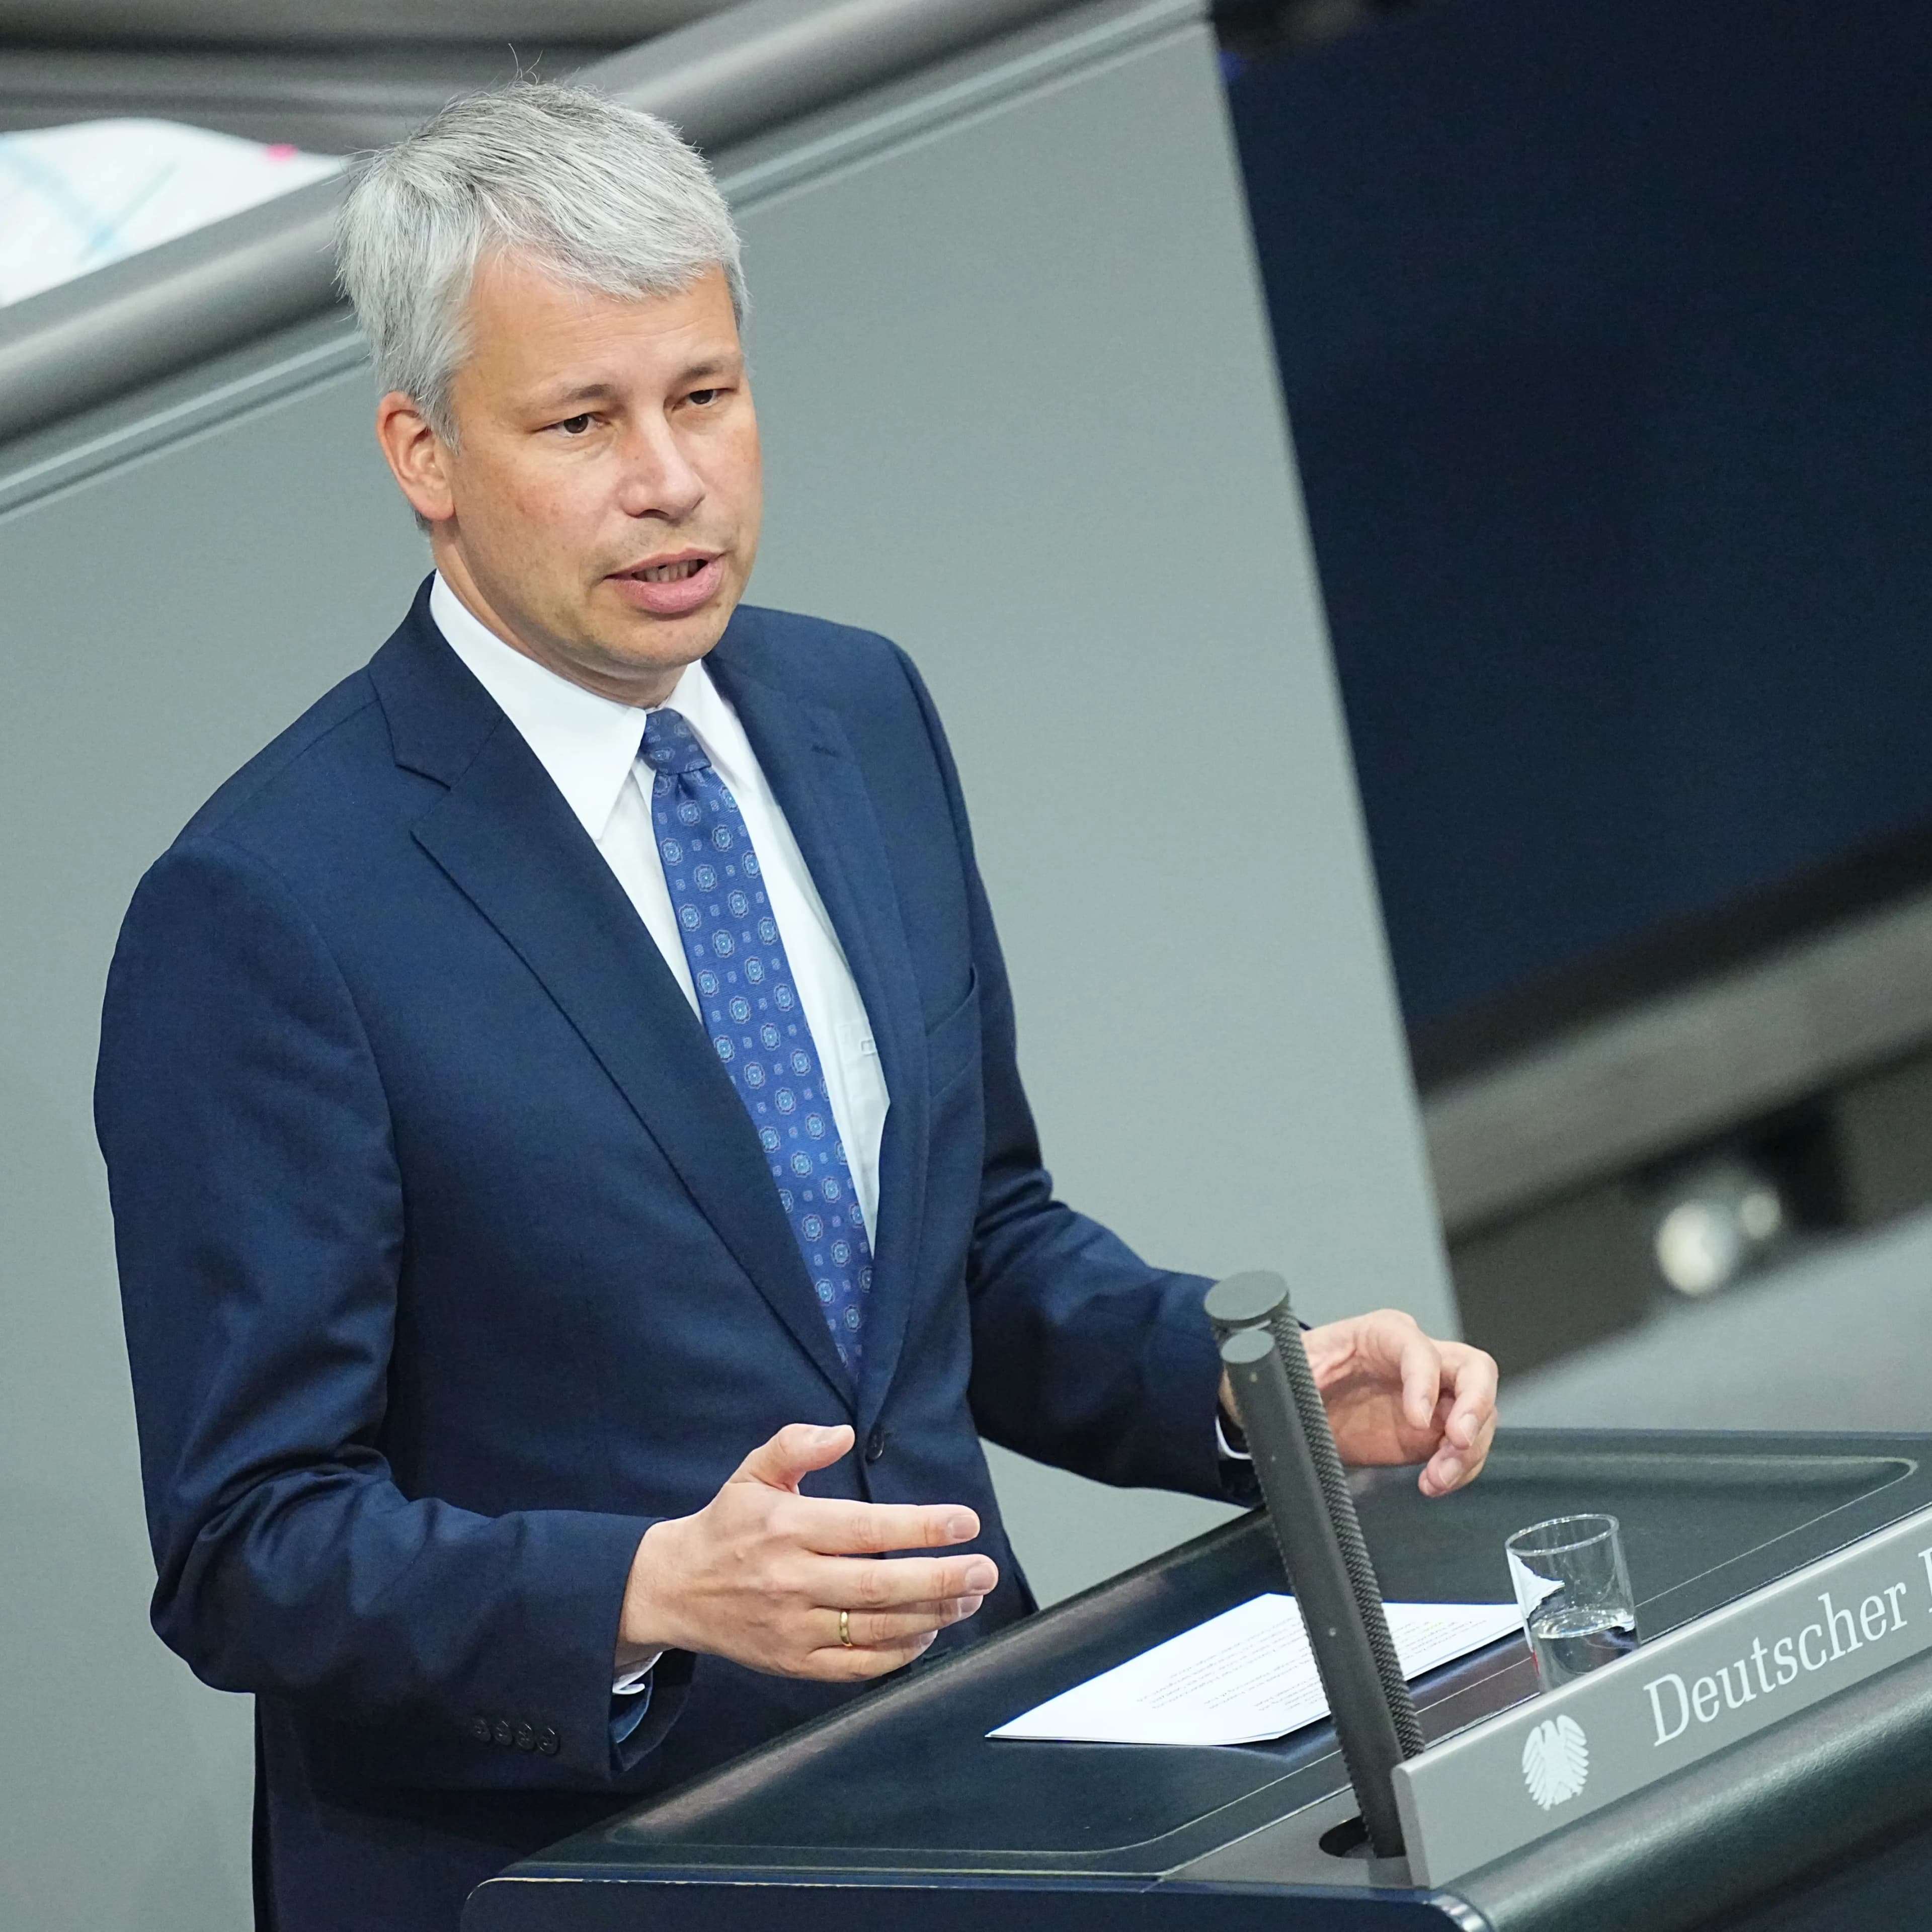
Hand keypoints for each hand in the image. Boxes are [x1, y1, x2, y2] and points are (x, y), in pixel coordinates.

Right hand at [619, 1422, 998, 1681]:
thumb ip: (795, 1445)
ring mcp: (794, 1629)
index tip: (965, 1522)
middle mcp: (792, 1581)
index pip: (866, 1529)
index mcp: (787, 1528)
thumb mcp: (751, 1473)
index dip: (921, 1527)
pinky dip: (900, 1653)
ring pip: (876, 1628)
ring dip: (932, 1615)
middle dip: (941, 1579)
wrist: (675, 1591)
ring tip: (969, 1598)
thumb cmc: (726, 1527)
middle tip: (985, 1570)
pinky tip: (928, 1631)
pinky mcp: (795, 1664)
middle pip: (880, 1586)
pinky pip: (858, 1666)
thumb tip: (841, 1433)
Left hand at [1302, 1310, 1497, 1496]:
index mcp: (1383, 1333)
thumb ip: (1302, 1366)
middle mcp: (1419, 1361)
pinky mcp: (1434, 1432)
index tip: (1417, 1419)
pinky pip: (1466, 1448)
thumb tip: (1280, 1367)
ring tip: (1438, 1476)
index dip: (1425, 1382)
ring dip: (1468, 1450)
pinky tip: (1434, 1482)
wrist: (1300, 1407)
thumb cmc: (1301, 1372)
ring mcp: (1433, 1397)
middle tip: (1458, 1441)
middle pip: (1473, 1370)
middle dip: (1475, 1406)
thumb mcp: (1296, 1364)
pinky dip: (1460, 1469)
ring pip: (1479, 1413)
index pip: (1420, 1348)